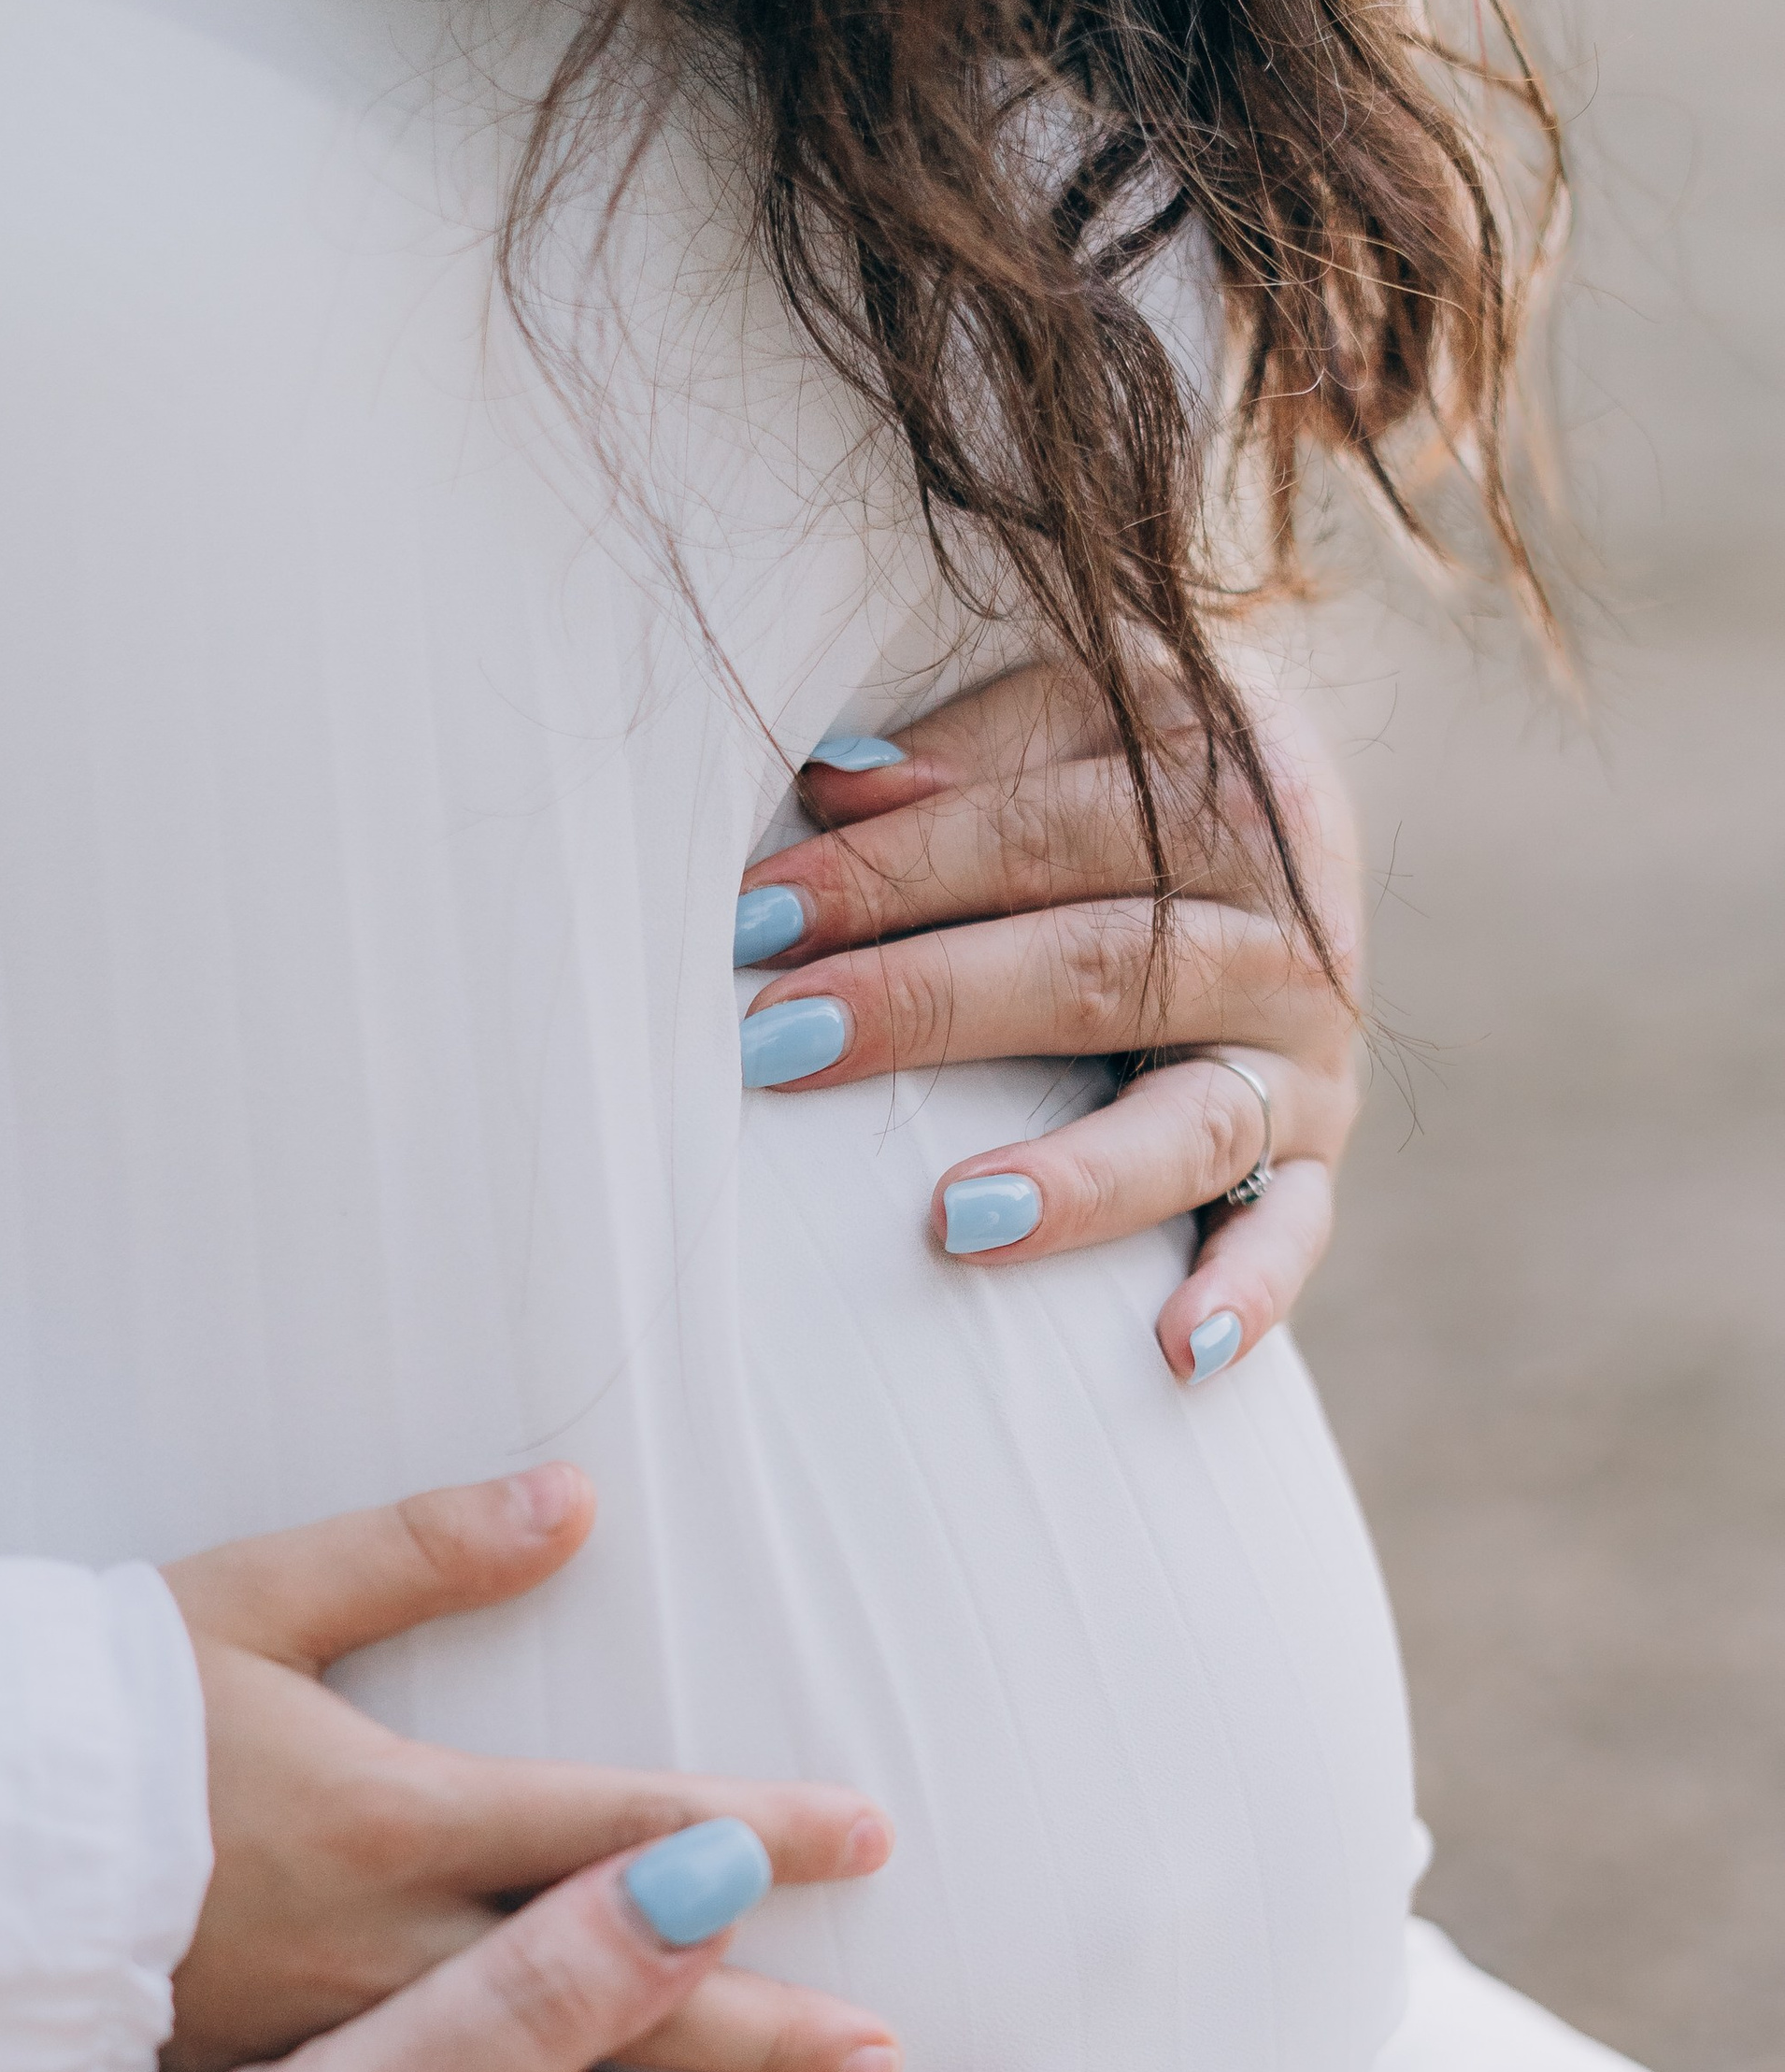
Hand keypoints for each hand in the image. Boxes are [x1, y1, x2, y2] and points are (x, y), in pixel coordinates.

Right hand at [163, 1465, 905, 2071]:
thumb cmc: (79, 1731)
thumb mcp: (241, 1604)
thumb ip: (416, 1549)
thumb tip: (569, 1497)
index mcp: (388, 1821)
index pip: (612, 1829)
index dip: (748, 1833)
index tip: (870, 1838)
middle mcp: (381, 1956)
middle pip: (612, 2004)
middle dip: (758, 2032)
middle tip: (888, 2063)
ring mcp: (331, 2062)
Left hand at [738, 654, 1362, 1381]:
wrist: (1279, 836)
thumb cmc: (1117, 775)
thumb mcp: (1067, 718)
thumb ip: (967, 749)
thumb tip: (837, 785)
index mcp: (1230, 783)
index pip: (1044, 830)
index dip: (894, 869)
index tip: (753, 918)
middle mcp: (1287, 925)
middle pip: (1104, 970)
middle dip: (930, 1005)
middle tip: (781, 1044)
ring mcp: (1306, 1055)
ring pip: (1192, 1120)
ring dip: (1077, 1178)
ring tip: (958, 1220)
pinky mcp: (1318, 1157)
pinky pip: (1291, 1235)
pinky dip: (1244, 1293)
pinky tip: (1177, 1353)